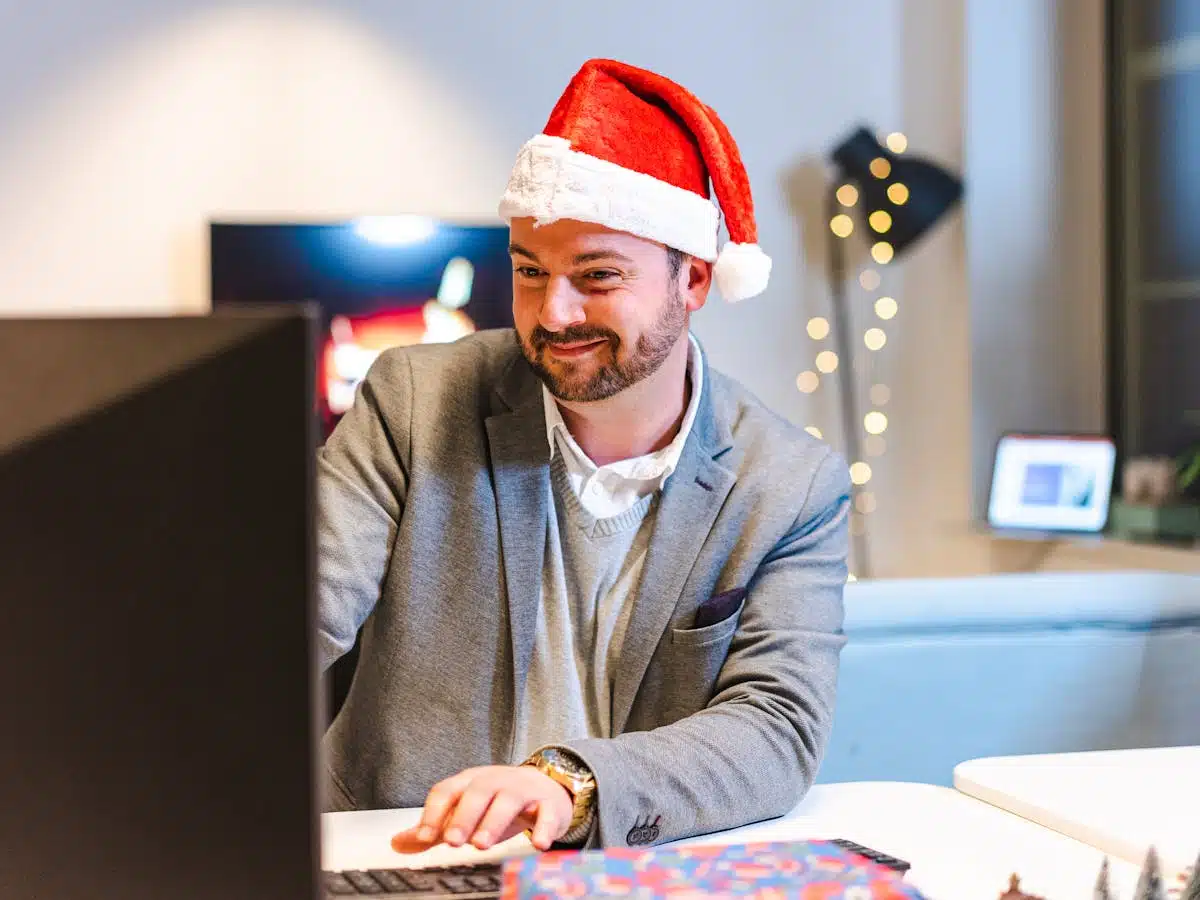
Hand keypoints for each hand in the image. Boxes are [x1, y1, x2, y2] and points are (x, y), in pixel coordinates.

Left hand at [390, 765, 572, 853]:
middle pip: (477, 792)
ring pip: (508, 799)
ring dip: (494, 821)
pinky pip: (548, 812)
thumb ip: (435, 829)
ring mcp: (523, 789)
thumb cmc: (499, 803)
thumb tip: (397, 843)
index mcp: (470, 782)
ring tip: (482, 844)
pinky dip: (544, 827)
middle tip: (452, 841)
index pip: (447, 790)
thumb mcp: (466, 812)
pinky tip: (539, 844)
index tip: (423, 837)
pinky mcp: (548, 803)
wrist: (547, 788)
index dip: (433, 812)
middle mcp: (495, 781)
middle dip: (463, 816)